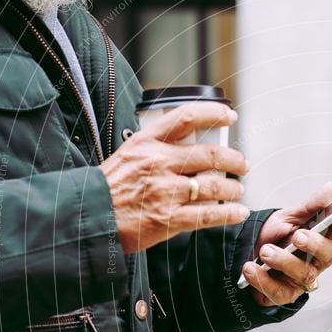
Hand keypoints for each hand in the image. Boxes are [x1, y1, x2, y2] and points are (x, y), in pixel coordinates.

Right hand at [100, 102, 249, 253]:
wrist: (89, 219)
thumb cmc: (109, 189)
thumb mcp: (128, 156)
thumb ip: (157, 149)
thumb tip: (190, 147)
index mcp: (146, 143)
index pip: (186, 118)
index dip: (213, 113)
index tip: (229, 116)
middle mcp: (158, 163)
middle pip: (210, 154)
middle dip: (234, 159)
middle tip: (242, 164)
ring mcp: (165, 191)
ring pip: (213, 185)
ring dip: (232, 188)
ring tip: (237, 190)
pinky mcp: (169, 218)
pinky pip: (208, 214)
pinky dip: (228, 213)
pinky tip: (237, 211)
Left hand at [241, 182, 331, 306]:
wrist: (248, 252)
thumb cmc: (275, 235)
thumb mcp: (289, 217)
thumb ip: (310, 205)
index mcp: (322, 237)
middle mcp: (317, 260)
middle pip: (327, 255)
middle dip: (314, 245)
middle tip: (296, 236)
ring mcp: (302, 279)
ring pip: (303, 274)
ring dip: (284, 261)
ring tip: (265, 251)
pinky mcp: (285, 294)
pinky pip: (278, 291)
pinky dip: (262, 280)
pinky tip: (250, 268)